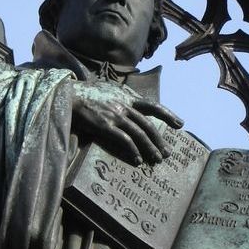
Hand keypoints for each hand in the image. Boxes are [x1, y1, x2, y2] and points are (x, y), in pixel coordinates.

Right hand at [69, 80, 183, 164]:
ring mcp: (116, 115)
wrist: (68, 94)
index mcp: (126, 95)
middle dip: (159, 140)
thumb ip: (120, 96)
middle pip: (148, 124)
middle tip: (167, 153)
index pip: (152, 105)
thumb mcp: (108, 89)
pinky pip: (124, 140)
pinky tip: (138, 159)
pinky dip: (133, 150)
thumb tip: (129, 103)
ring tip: (157, 159)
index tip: (180, 124)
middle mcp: (124, 105)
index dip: (168, 115)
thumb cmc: (85, 93)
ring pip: (139, 133)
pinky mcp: (105, 125)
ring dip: (150, 148)